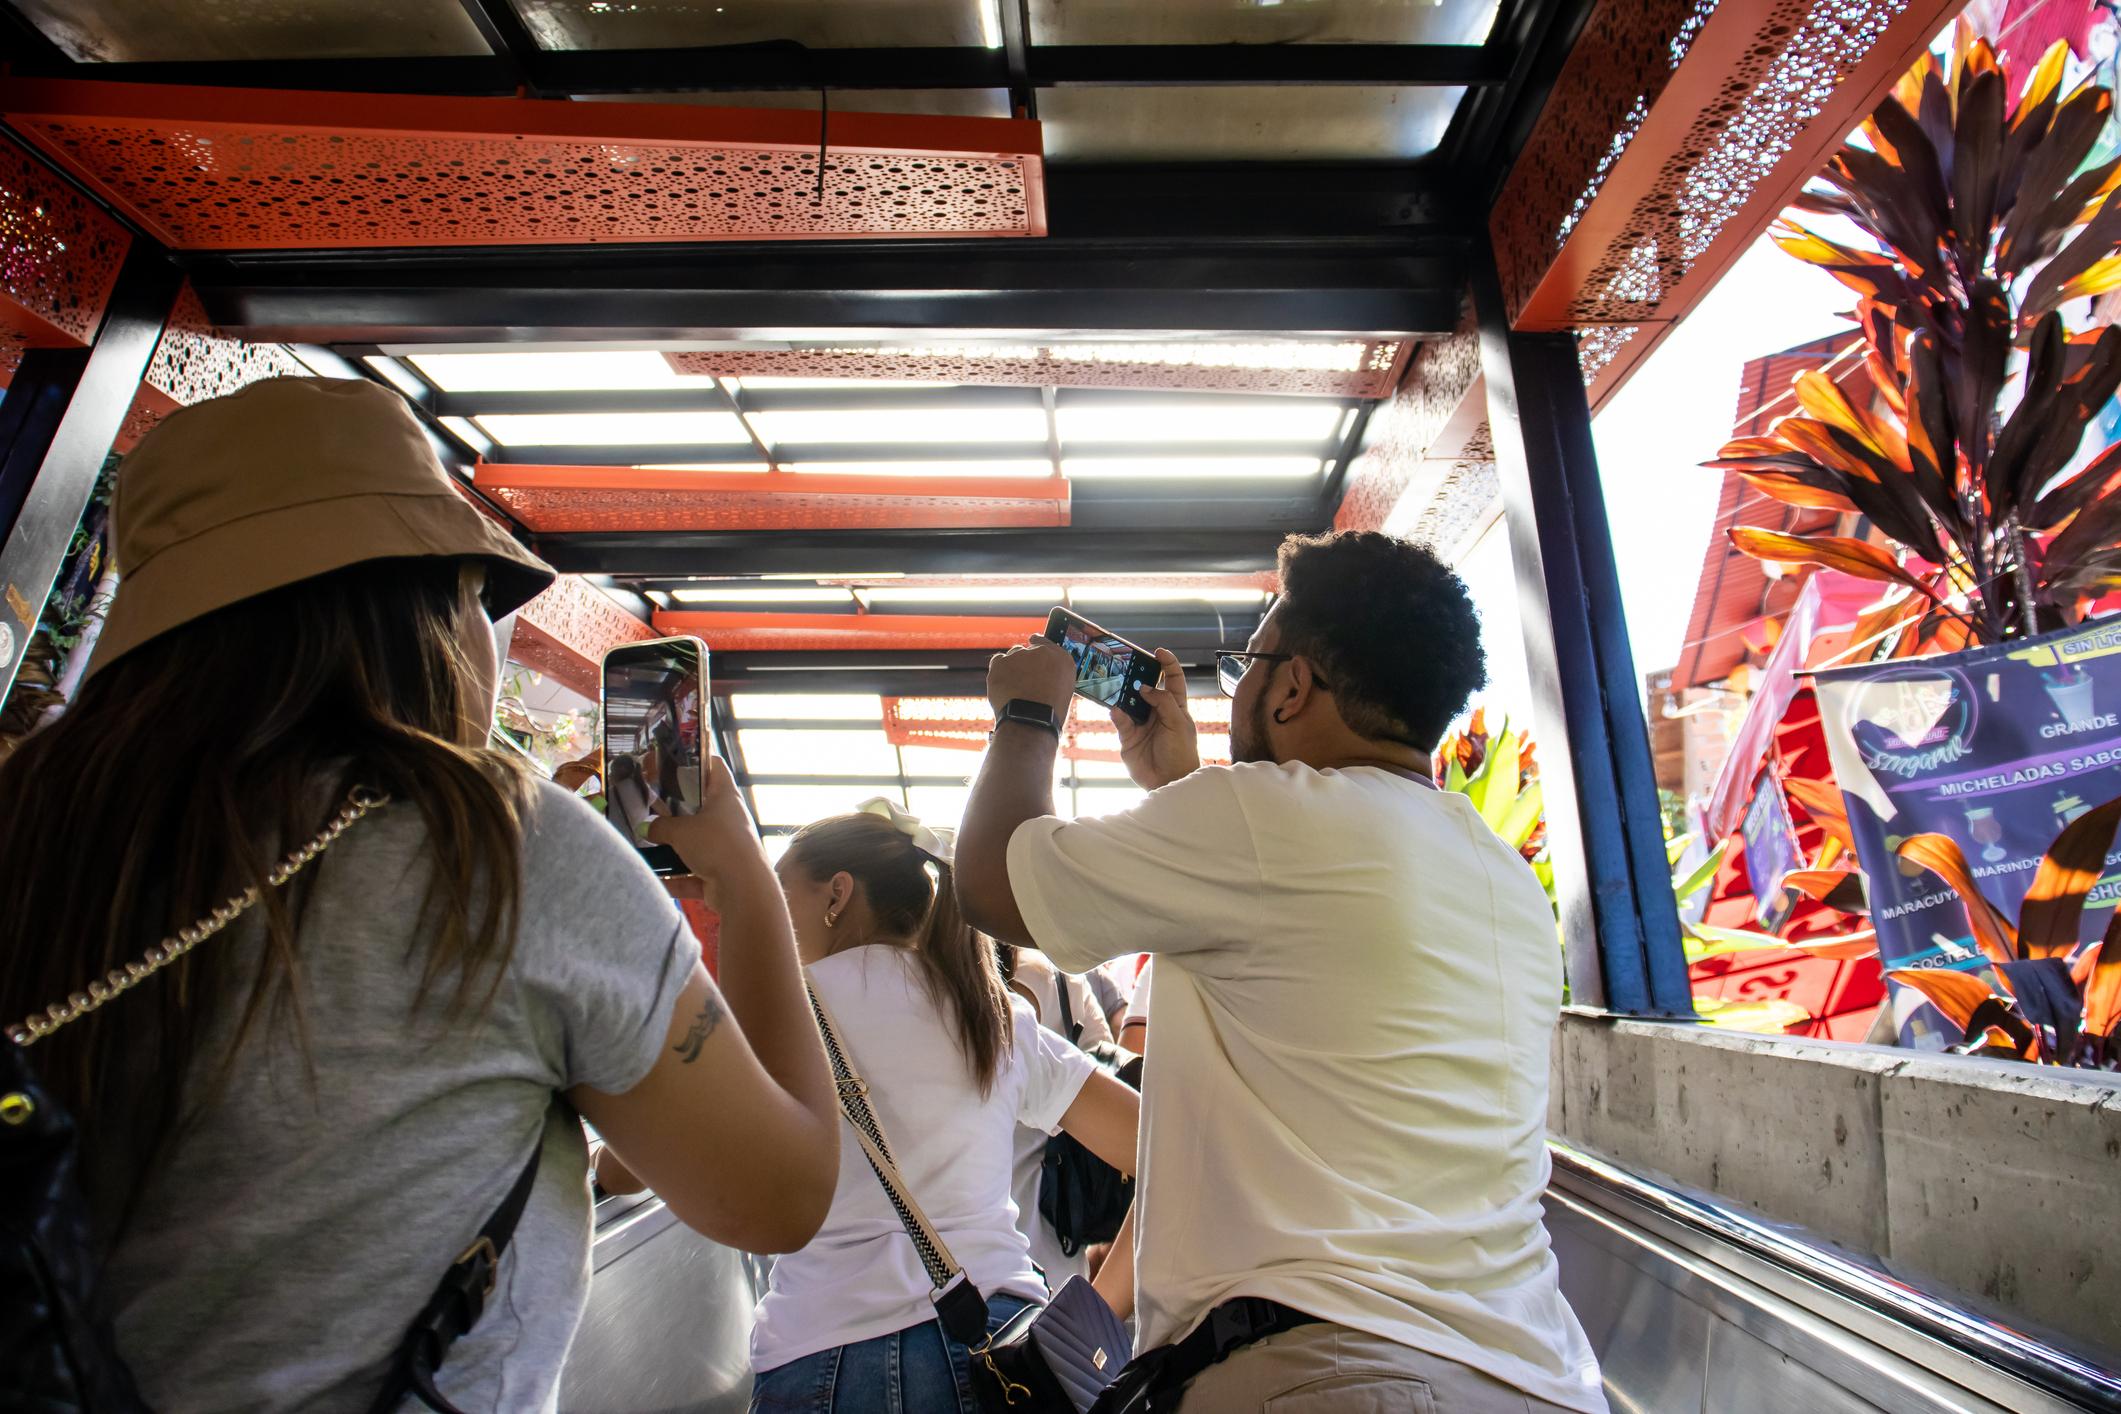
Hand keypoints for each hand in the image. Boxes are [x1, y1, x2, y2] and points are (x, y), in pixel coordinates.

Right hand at [647, 756, 769, 898]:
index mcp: (725, 796)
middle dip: (674, 811)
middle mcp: (728, 818)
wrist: (743, 889)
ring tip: (643, 845)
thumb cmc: (715, 845)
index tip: (671, 763)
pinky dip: (675, 879)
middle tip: (648, 808)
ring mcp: (725, 846)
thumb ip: (660, 827)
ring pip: (695, 843)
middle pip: (700, 807)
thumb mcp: (681, 831)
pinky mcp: (720, 873)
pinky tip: (653, 880)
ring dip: (672, 848)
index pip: (714, 766)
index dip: (695, 760)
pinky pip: (693, 874)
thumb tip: (645, 829)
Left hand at [986, 636, 1077, 718]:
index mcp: (1062, 659)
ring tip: (1015, 688)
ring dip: (1013, 667)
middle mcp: (1042, 652)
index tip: (1034, 646)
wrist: (1031, 719)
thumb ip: (1054, 676)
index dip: (1039, 646)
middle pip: (1028, 651)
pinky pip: (998, 661)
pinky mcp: (1001, 662)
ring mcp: (1019, 655)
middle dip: (1025, 663)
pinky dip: (999, 671)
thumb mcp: (1063, 692)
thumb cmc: (1050, 712)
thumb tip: (1042, 674)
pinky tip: (1004, 685)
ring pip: (1013, 656)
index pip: (1047, 643)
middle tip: (1025, 682)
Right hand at [1112, 649, 1198, 789]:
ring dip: (1124, 693)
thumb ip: (1164, 702)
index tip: (1158, 651)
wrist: (1169, 781)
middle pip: (1146, 686)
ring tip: (1119, 683)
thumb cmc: (1181, 752)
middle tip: (1129, 664)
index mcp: (1176, 706)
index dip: (1167, 664)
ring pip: (1129, 701)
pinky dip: (1118, 714)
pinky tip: (1117, 709)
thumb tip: (1145, 687)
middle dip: (1139, 674)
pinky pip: (1120, 720)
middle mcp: (1157, 712)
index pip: (1173, 679)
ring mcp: (1142, 724)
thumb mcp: (1178, 723)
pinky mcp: (1128, 736)